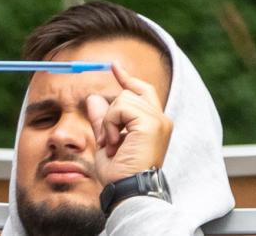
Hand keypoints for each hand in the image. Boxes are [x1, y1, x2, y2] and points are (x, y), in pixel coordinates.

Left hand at [84, 62, 172, 182]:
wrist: (129, 190)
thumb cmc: (120, 174)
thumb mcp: (106, 142)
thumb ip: (103, 120)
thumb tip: (93, 99)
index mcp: (155, 125)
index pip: (143, 91)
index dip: (127, 78)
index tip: (114, 66)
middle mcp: (161, 119)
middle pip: (130, 93)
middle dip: (112, 113)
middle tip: (107, 141)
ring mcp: (158, 120)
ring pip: (122, 99)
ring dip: (109, 123)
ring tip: (112, 146)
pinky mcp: (150, 122)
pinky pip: (120, 108)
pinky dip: (110, 125)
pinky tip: (114, 143)